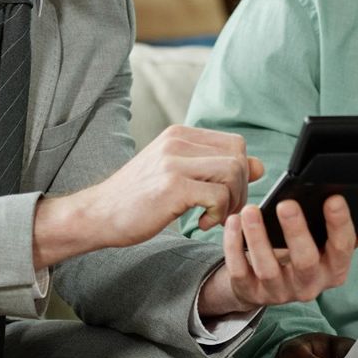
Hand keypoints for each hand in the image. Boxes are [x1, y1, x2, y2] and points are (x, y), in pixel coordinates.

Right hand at [33, 125, 260, 265]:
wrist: (97, 214)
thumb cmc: (137, 198)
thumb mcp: (177, 175)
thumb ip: (215, 168)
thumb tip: (260, 166)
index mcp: (180, 134)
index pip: (235, 144)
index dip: (241, 173)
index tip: (226, 196)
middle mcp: (177, 141)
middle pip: (239, 157)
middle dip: (241, 190)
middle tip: (223, 212)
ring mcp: (174, 161)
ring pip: (233, 173)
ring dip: (231, 203)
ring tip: (212, 218)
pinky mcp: (172, 186)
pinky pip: (218, 195)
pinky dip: (217, 214)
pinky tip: (199, 223)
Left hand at [197, 196, 357, 317]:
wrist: (266, 285)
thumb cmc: (303, 254)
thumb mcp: (330, 246)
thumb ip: (357, 230)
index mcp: (334, 270)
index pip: (342, 249)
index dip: (340, 225)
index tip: (334, 198)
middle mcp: (309, 285)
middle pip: (305, 261)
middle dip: (297, 232)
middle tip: (286, 204)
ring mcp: (278, 292)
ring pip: (269, 268)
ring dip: (258, 237)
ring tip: (251, 210)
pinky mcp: (250, 291)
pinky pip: (240, 270)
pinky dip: (234, 246)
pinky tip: (233, 222)